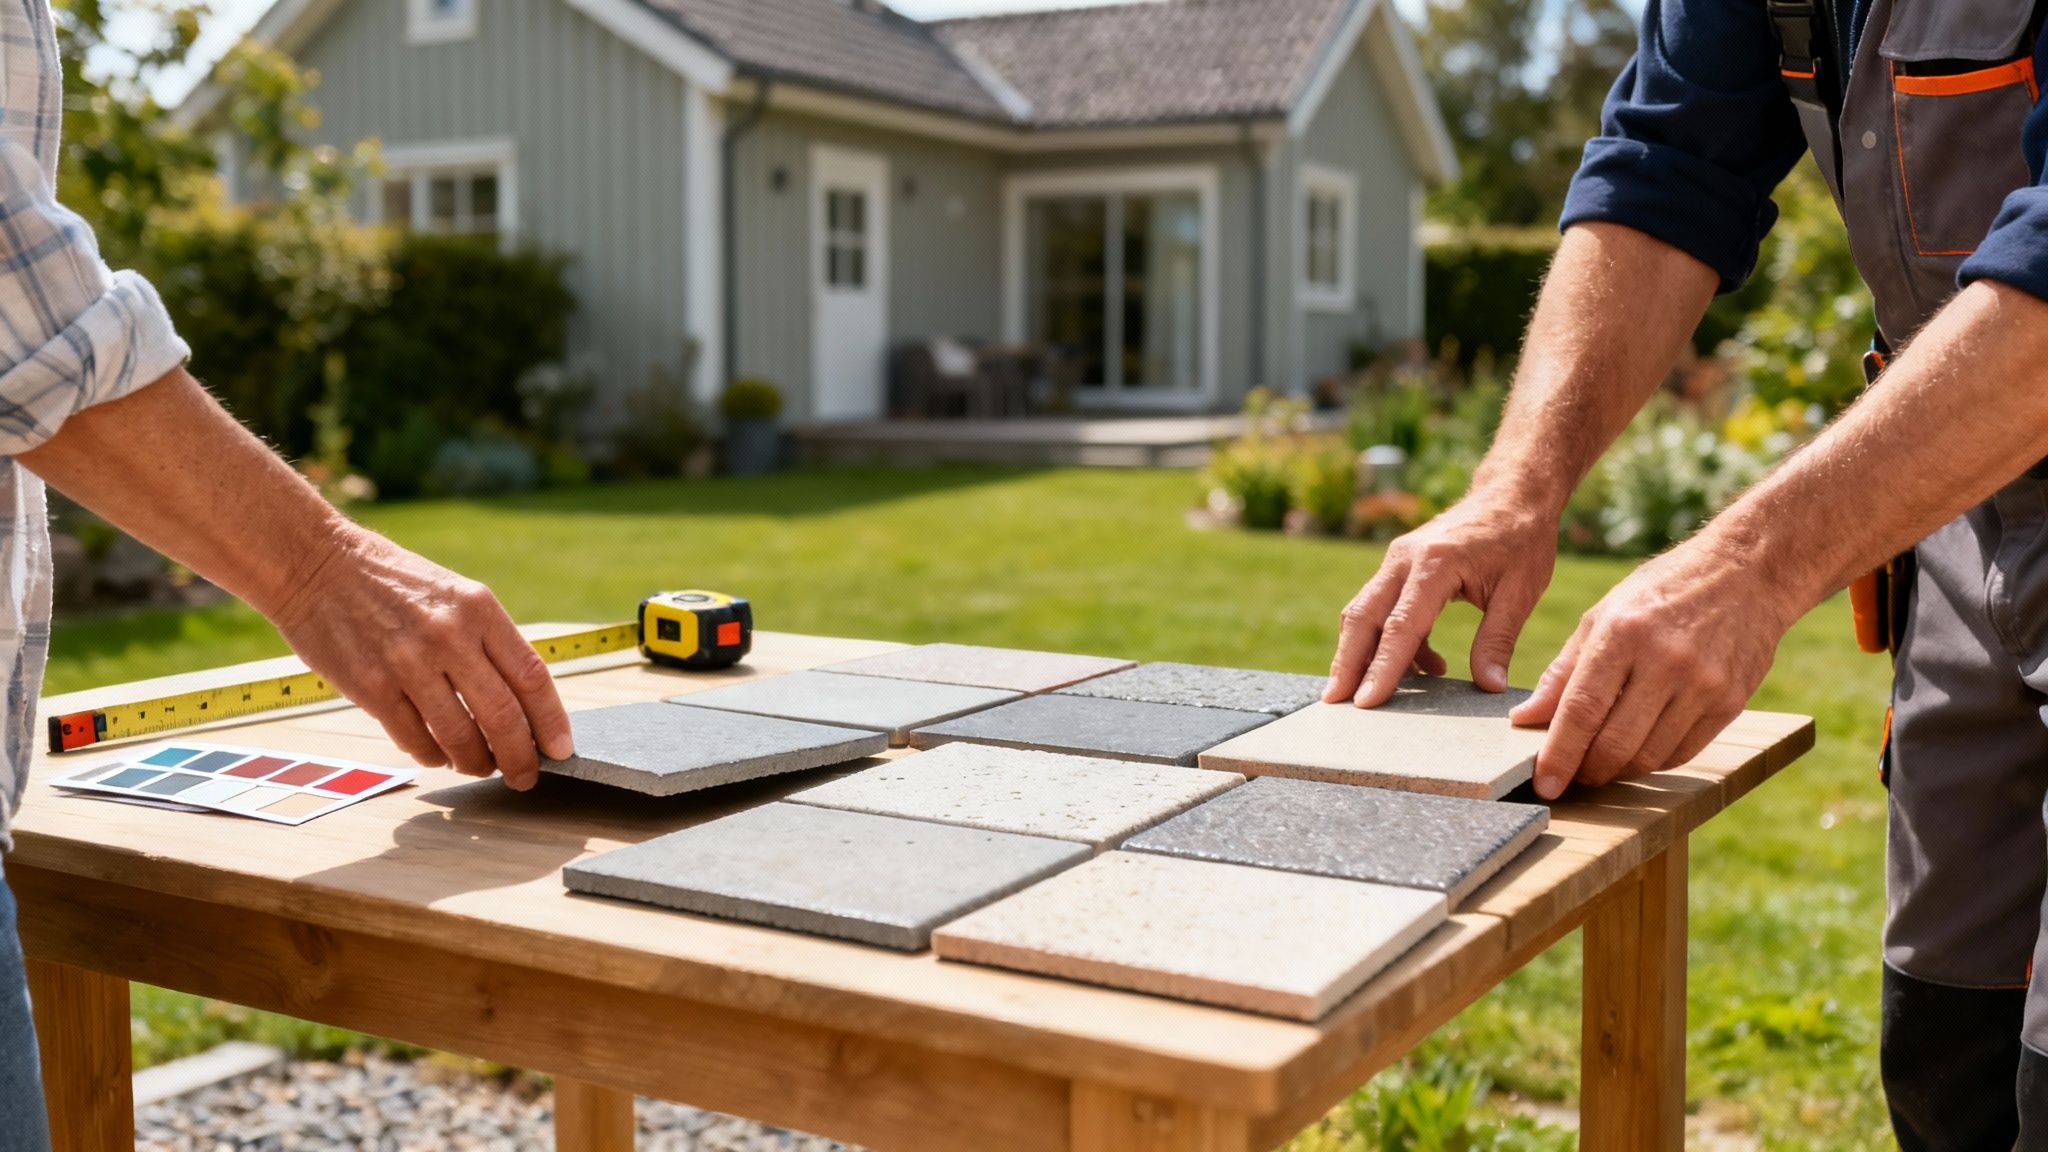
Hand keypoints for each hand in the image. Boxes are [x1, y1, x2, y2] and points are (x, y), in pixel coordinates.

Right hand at [265, 525, 573, 788]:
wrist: (315, 563)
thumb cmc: (390, 580)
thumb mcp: (453, 593)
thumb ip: (486, 641)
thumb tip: (520, 702)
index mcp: (478, 609)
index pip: (532, 676)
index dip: (551, 721)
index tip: (561, 748)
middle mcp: (449, 636)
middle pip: (502, 716)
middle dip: (521, 757)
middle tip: (525, 776)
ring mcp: (408, 663)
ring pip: (460, 736)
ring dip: (476, 762)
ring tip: (480, 766)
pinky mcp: (371, 687)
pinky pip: (415, 739)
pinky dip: (433, 756)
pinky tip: (438, 755)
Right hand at [1326, 491, 1558, 706]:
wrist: (1511, 493)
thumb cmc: (1521, 540)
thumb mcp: (1521, 592)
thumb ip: (1498, 640)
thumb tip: (1489, 687)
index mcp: (1436, 564)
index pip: (1400, 626)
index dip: (1382, 667)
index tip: (1365, 702)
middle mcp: (1405, 559)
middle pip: (1363, 617)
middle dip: (1346, 662)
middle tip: (1334, 702)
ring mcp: (1397, 560)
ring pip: (1363, 611)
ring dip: (1359, 653)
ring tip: (1364, 693)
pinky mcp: (1399, 565)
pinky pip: (1381, 606)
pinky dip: (1389, 640)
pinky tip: (1423, 667)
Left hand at [1509, 535, 1792, 798]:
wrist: (1747, 572)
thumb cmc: (1661, 591)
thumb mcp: (1602, 615)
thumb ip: (1562, 671)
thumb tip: (1525, 718)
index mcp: (1623, 633)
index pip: (1581, 709)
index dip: (1559, 754)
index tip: (1543, 784)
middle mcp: (1665, 661)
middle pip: (1615, 743)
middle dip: (1587, 771)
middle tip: (1572, 776)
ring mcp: (1703, 684)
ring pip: (1649, 756)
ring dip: (1619, 771)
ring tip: (1602, 764)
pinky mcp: (1730, 701)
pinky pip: (1682, 753)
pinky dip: (1653, 762)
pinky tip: (1639, 752)